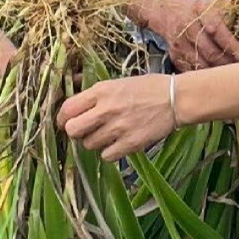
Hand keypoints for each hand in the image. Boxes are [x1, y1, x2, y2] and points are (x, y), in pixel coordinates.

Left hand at [59, 74, 175, 160]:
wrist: (175, 99)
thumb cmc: (147, 88)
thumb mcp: (118, 83)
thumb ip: (95, 94)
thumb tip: (73, 103)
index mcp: (101, 91)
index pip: (67, 109)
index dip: (62, 118)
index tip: (65, 122)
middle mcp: (106, 109)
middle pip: (73, 130)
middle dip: (75, 132)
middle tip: (85, 131)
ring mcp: (118, 128)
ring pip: (89, 145)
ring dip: (95, 142)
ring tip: (108, 134)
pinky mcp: (130, 143)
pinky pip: (107, 156)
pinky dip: (110, 152)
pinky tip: (119, 143)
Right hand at [151, 0, 238, 71]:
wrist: (169, 10)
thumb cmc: (199, 9)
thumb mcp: (213, 5)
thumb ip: (229, 16)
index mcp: (200, 11)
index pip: (217, 30)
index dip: (231, 45)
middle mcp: (188, 27)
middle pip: (210, 51)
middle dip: (227, 63)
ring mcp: (180, 43)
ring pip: (201, 64)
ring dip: (217, 72)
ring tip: (231, 78)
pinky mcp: (175, 55)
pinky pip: (191, 70)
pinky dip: (203, 77)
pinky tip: (215, 79)